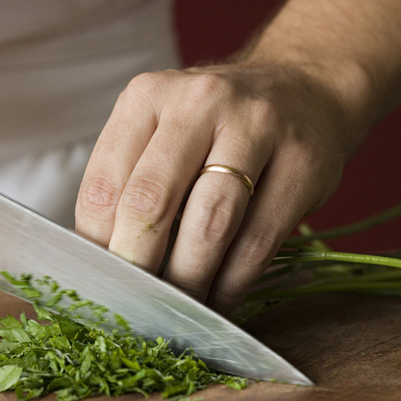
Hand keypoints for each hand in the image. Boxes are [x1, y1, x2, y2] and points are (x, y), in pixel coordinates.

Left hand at [75, 63, 364, 314]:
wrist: (302, 88)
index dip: (97, 247)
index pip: (103, 185)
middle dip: (138, 268)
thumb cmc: (216, 124)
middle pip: (151, 202)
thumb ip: (130, 182)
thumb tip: (104, 263)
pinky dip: (232, 284)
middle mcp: (199, 103)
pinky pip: (258, 242)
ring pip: (209, 225)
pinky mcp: (302, 164)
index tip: (103, 284)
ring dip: (188, 282)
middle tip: (135, 307)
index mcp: (147, 96)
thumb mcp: (162, 130)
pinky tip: (218, 301)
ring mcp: (257, 128)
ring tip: (177, 311)